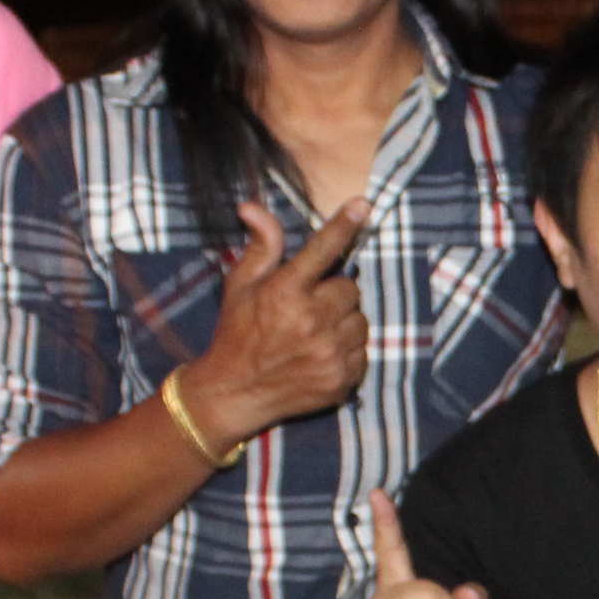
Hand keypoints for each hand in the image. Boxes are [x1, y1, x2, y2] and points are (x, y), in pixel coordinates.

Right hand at [180, 198, 369, 444]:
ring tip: (315, 332)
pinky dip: (348, 351)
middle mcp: (309, 321)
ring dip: (344, 322)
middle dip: (334, 294)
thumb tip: (251, 206)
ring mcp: (328, 353)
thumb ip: (259, 247)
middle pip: (350, 289)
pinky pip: (363, 352)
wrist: (234, 393)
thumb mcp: (240, 287)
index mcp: (284, 292)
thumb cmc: (236, 333)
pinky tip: (321, 355)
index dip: (344, 225)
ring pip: (361, 321)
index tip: (363, 205)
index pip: (322, 250)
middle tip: (309, 306)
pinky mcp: (341, 379)